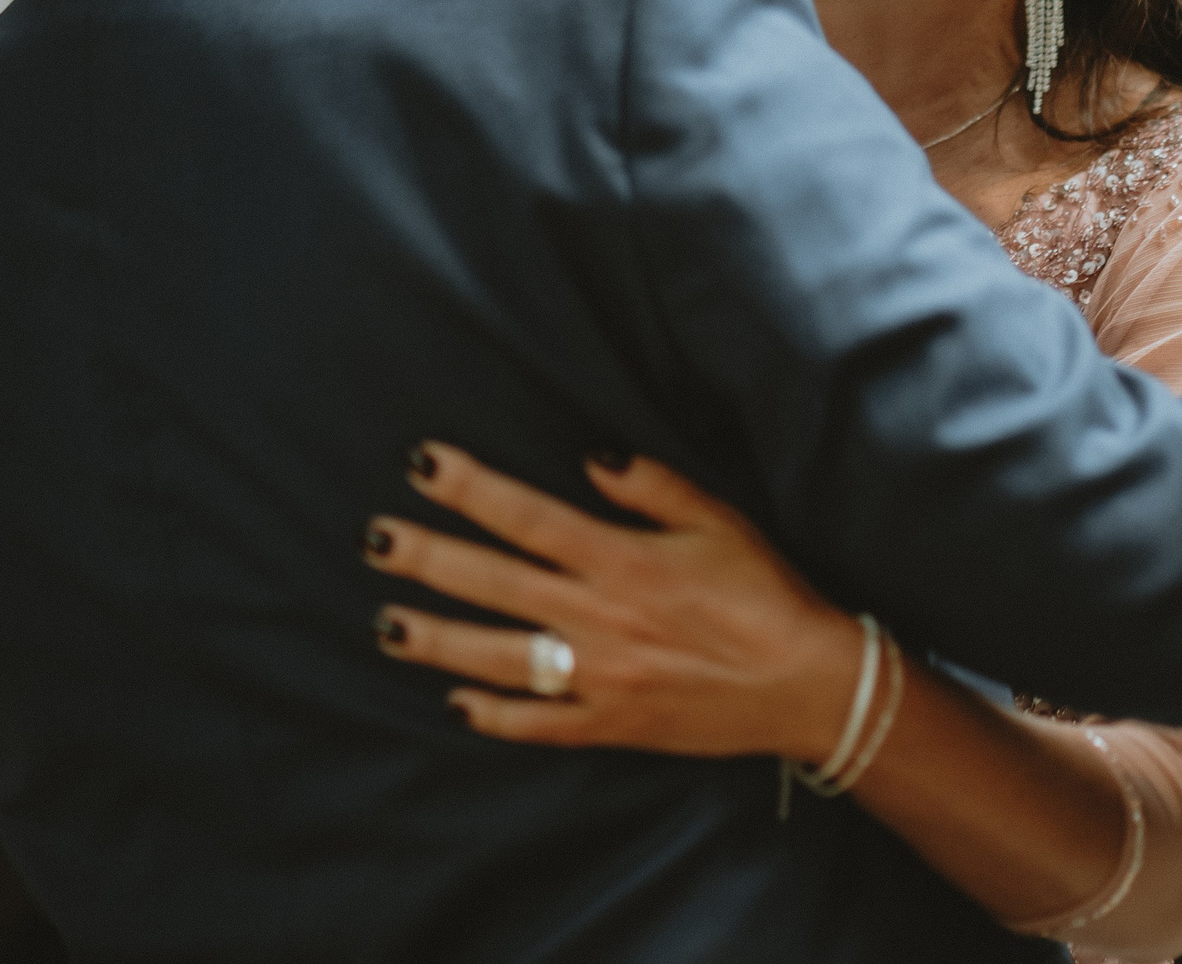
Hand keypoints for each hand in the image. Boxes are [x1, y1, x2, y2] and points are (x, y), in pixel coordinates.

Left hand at [365, 442, 865, 761]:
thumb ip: (652, 486)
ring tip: (387, 625)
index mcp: (622, 560)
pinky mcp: (610, 724)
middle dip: (427, 558)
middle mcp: (598, 618)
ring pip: (497, 657)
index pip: (528, 516)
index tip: (423, 465)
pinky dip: (493, 715)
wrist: (806, 685)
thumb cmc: (767, 593)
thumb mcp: (719, 521)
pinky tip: (457, 702)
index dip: (470, 489)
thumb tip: (592, 457)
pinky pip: (537, 722)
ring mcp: (599, 677)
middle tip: (374, 540)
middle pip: (494, 582)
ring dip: (437, 640)